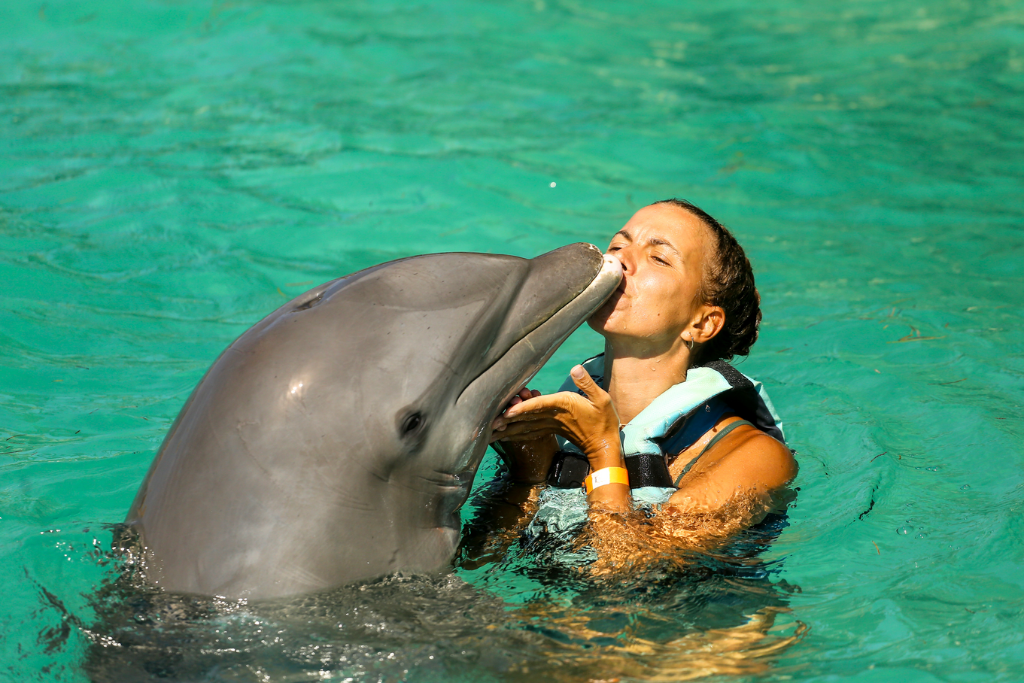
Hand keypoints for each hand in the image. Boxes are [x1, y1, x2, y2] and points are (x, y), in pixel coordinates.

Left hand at [491, 366, 621, 468]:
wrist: (604, 445)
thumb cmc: (604, 420)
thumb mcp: (602, 399)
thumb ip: (586, 383)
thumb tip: (575, 368)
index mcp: (563, 406)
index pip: (538, 406)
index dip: (522, 408)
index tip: (506, 411)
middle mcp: (553, 416)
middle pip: (525, 417)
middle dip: (505, 420)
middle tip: (485, 423)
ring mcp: (550, 424)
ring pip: (524, 426)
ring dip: (506, 428)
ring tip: (487, 431)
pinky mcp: (550, 429)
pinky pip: (528, 431)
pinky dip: (514, 432)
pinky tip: (503, 434)